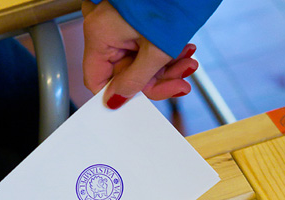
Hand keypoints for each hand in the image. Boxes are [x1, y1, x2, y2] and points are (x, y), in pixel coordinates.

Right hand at [82, 0, 197, 108]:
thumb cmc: (172, 1)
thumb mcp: (156, 50)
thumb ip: (136, 81)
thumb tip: (115, 101)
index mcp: (99, 34)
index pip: (97, 80)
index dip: (118, 95)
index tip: (140, 103)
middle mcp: (105, 29)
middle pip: (124, 72)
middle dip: (156, 79)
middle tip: (179, 81)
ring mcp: (119, 23)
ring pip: (138, 60)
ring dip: (166, 66)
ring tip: (187, 63)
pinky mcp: (134, 20)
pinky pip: (144, 45)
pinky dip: (164, 51)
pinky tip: (183, 50)